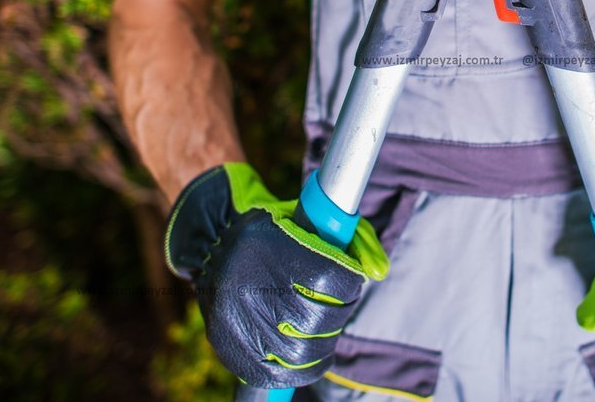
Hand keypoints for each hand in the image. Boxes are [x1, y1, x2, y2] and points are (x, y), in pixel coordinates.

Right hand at [164, 163, 388, 387]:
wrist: (213, 248)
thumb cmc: (275, 234)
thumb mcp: (307, 220)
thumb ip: (352, 239)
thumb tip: (381, 271)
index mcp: (266, 245)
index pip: (329, 278)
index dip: (349, 285)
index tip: (350, 281)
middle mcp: (244, 284)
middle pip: (317, 318)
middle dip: (339, 314)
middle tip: (340, 305)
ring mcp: (234, 321)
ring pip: (301, 351)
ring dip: (325, 342)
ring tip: (327, 328)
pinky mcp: (229, 348)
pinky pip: (278, 374)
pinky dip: (304, 369)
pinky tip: (312, 355)